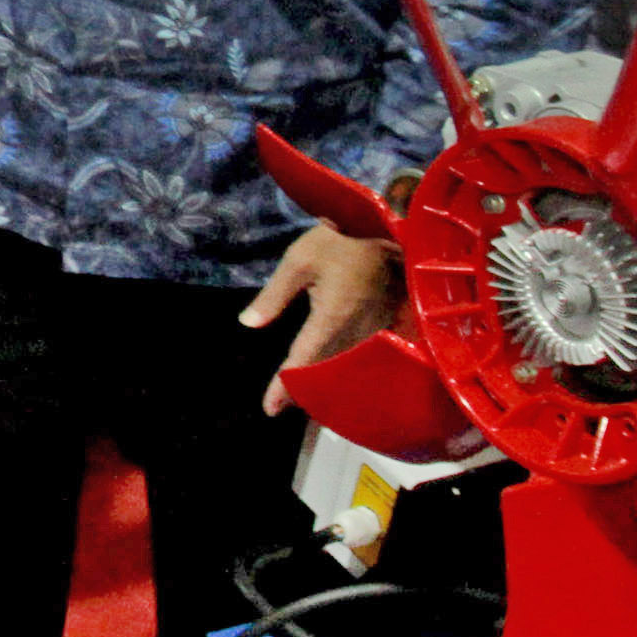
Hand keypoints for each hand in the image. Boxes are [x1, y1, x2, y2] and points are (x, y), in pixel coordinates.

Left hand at [241, 226, 406, 410]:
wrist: (389, 227)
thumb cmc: (340, 240)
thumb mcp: (299, 260)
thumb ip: (273, 295)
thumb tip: (248, 323)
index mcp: (331, 316)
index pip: (304, 359)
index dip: (286, 386)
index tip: (270, 409)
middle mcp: (354, 330)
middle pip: (326, 371)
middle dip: (304, 391)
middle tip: (281, 406)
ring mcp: (373, 329)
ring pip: (345, 366)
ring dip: (324, 383)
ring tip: (301, 397)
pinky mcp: (384, 325)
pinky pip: (361, 355)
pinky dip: (343, 368)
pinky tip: (332, 373)